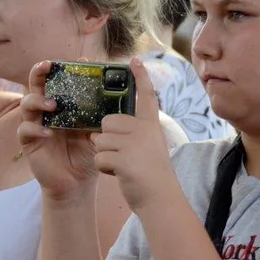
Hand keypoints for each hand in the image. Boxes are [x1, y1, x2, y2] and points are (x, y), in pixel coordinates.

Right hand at [18, 60, 100, 201]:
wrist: (78, 181)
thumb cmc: (87, 152)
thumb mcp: (96, 129)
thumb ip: (101, 112)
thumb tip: (117, 93)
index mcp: (63, 103)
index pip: (58, 78)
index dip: (63, 67)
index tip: (76, 60)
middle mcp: (46, 110)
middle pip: (36, 84)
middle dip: (39, 72)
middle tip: (48, 66)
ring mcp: (36, 124)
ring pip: (26, 104)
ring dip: (38, 100)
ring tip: (53, 104)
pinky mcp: (29, 141)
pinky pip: (25, 130)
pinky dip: (35, 128)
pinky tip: (48, 132)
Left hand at [93, 57, 179, 210]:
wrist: (160, 199)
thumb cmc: (151, 176)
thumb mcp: (148, 148)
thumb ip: (131, 135)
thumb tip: (99, 131)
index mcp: (150, 126)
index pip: (146, 96)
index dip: (140, 77)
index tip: (134, 59)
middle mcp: (143, 130)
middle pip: (106, 123)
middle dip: (106, 140)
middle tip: (122, 155)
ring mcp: (133, 143)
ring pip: (99, 141)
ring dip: (105, 156)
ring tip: (123, 166)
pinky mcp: (124, 157)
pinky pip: (99, 157)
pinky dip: (104, 169)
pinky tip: (120, 174)